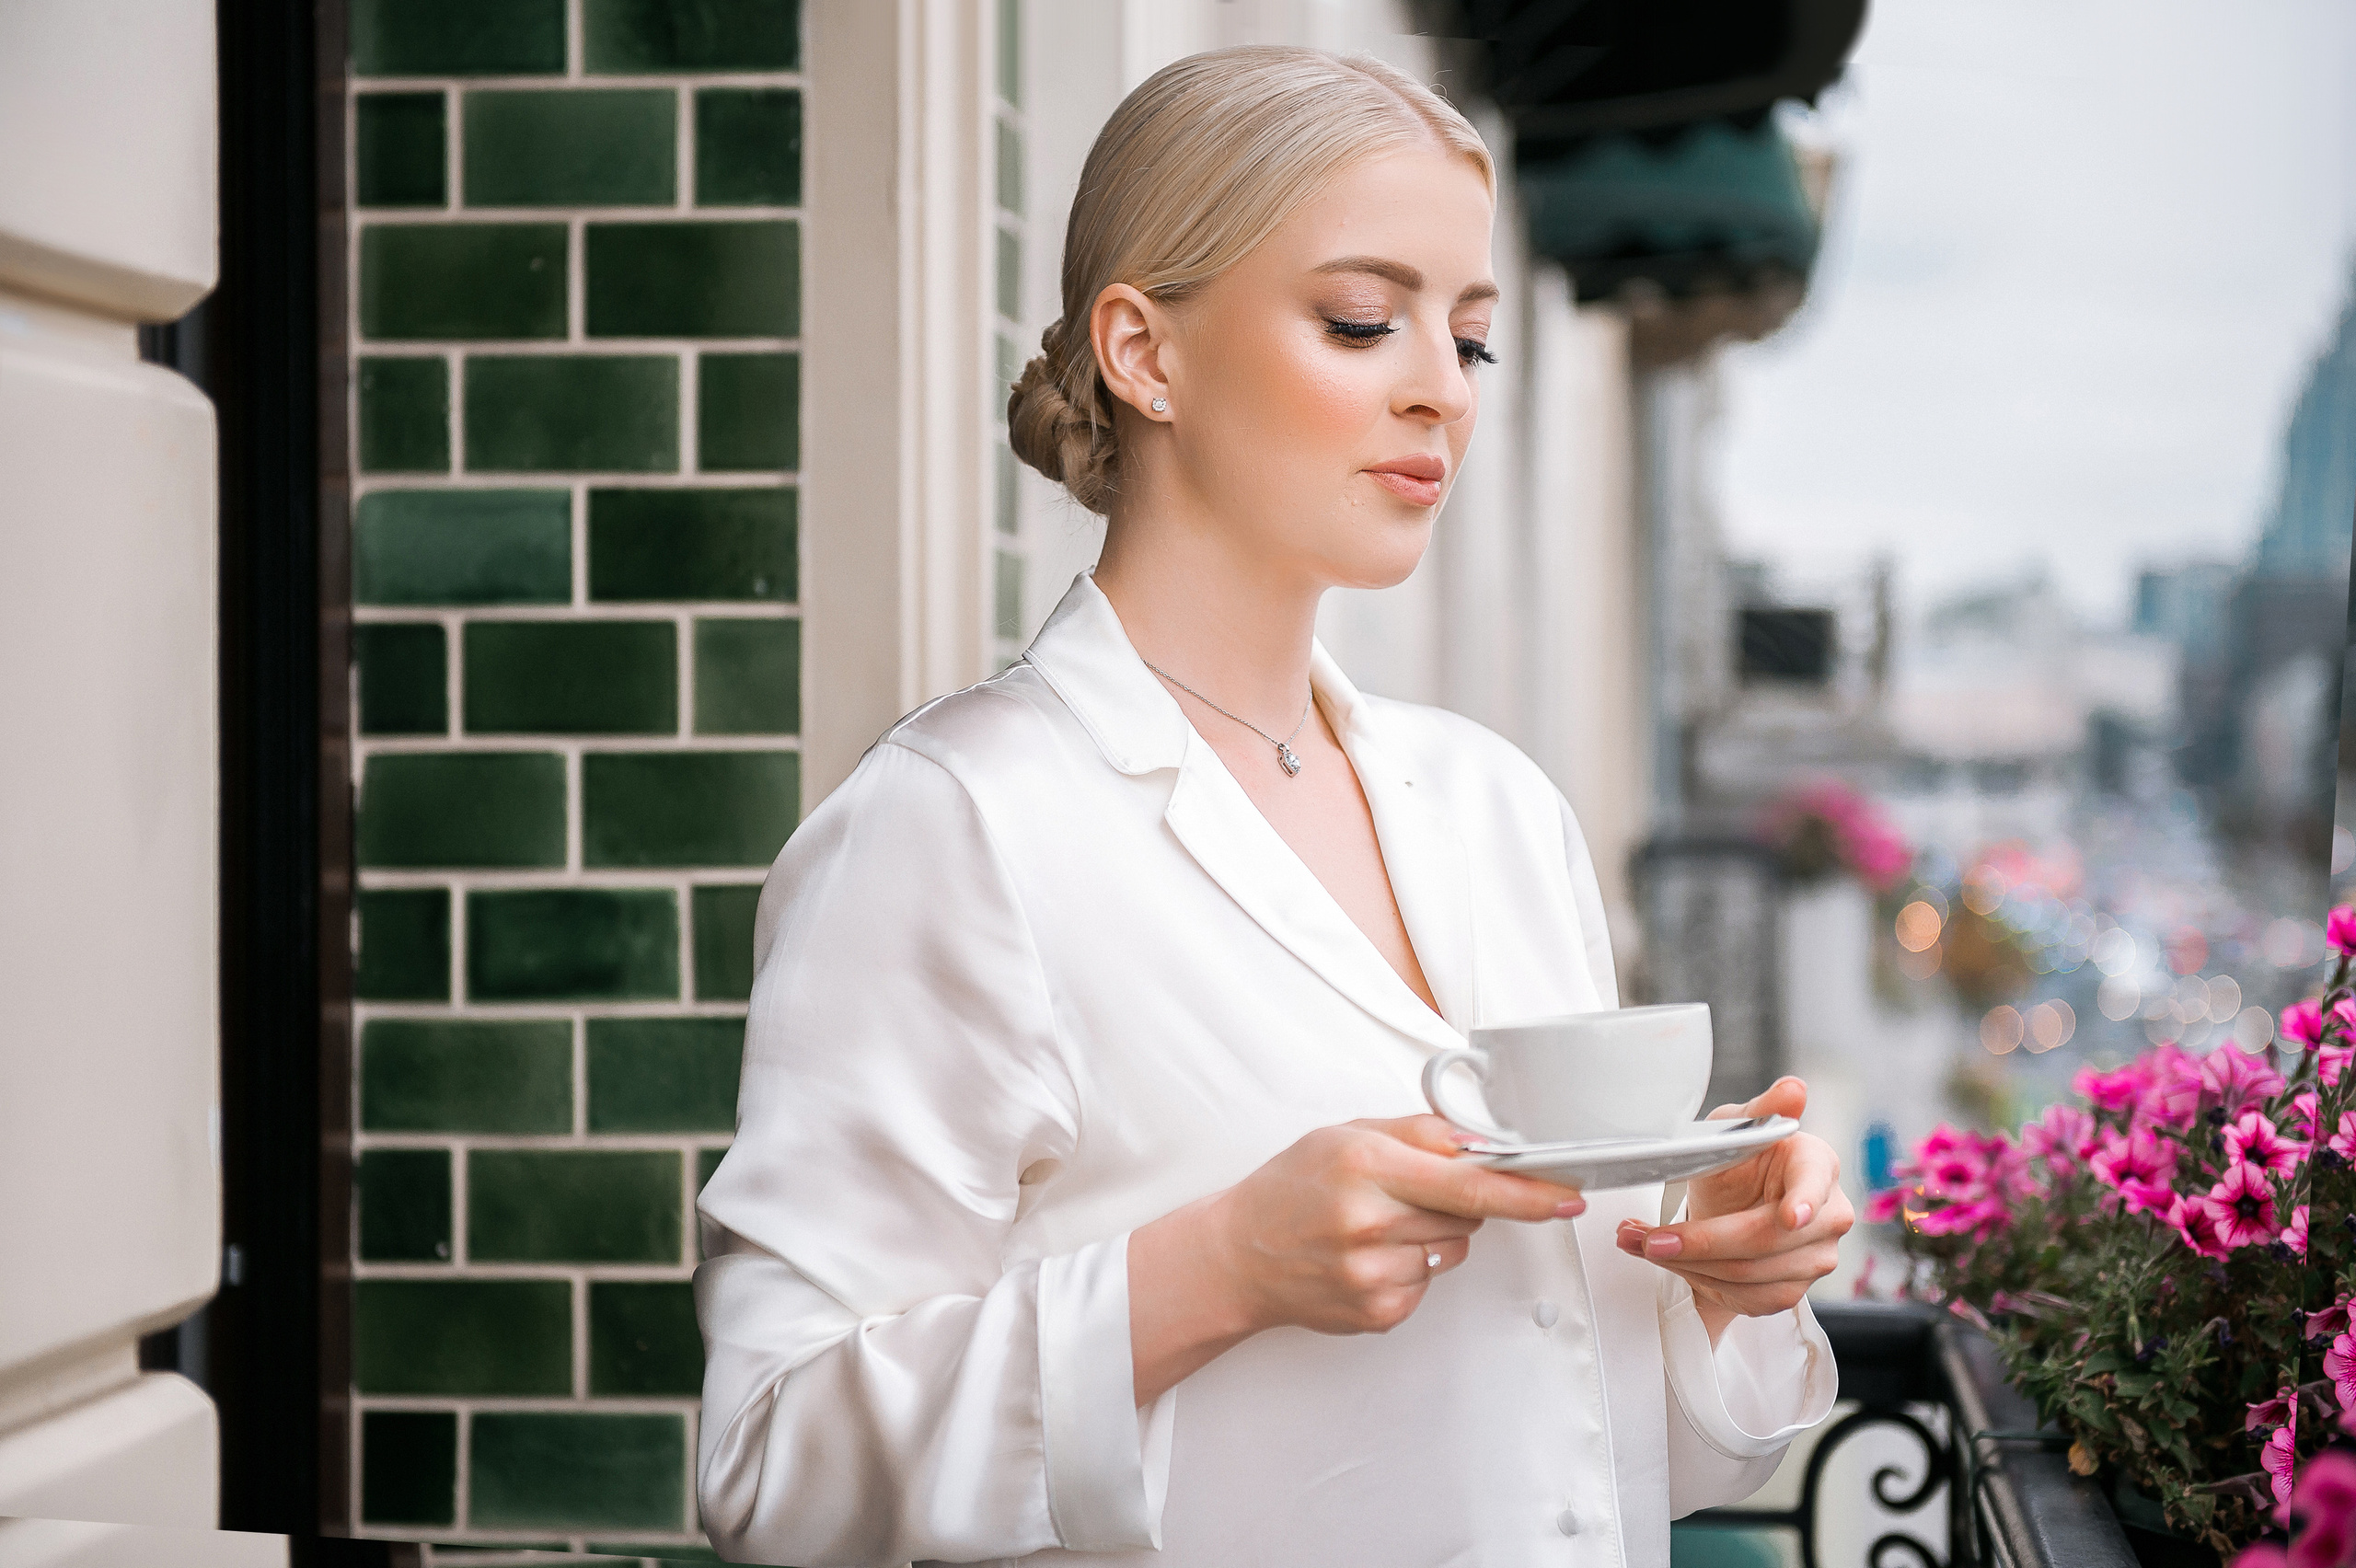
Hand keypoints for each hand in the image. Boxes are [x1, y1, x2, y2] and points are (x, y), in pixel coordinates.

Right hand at [1128, 1115, 1578, 1401]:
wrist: (1237, 1255)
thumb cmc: (1290, 1188)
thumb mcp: (1347, 1134)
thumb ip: (1420, 1133)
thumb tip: (1485, 1141)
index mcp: (1365, 1166)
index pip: (1469, 1185)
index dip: (1526, 1193)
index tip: (1565, 1196)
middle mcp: (1369, 1223)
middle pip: (1468, 1218)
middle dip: (1454, 1203)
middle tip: (1404, 1194)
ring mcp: (1373, 1275)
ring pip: (1452, 1252)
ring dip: (1430, 1236)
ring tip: (1373, 1227)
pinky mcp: (1378, 1312)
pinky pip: (1429, 1284)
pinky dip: (1410, 1268)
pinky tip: (1365, 1257)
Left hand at [1613, 1076, 1851, 1344]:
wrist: (1732, 1203)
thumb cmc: (1739, 1160)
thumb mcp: (1737, 1126)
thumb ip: (1761, 1110)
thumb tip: (1793, 1088)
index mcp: (1817, 1164)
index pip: (1815, 1182)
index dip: (1803, 1199)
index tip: (1789, 1216)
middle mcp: (1828, 1216)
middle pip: (1765, 1239)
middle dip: (1700, 1241)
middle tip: (1649, 1237)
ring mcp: (1815, 1258)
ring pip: (1747, 1273)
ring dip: (1685, 1262)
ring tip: (1639, 1241)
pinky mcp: (1790, 1290)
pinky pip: (1742, 1297)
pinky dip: (1696, 1281)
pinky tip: (1670, 1260)